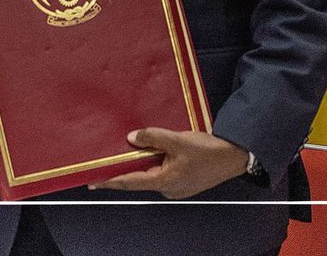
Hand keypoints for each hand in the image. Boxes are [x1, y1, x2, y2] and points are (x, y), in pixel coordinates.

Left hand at [90, 128, 249, 198]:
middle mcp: (168, 188)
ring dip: (141, 163)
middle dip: (124, 168)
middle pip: (139, 178)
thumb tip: (131, 138)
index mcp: (164, 181)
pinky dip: (154, 162)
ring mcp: (177, 187)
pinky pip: (162, 172)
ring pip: (151, 173)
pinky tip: (151, 150)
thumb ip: (152, 137)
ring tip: (130, 149)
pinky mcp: (184, 181)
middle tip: (107, 158)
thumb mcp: (177, 139)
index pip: (130, 181)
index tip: (92, 181)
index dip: (109, 180)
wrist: (234, 157)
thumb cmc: (207, 150)